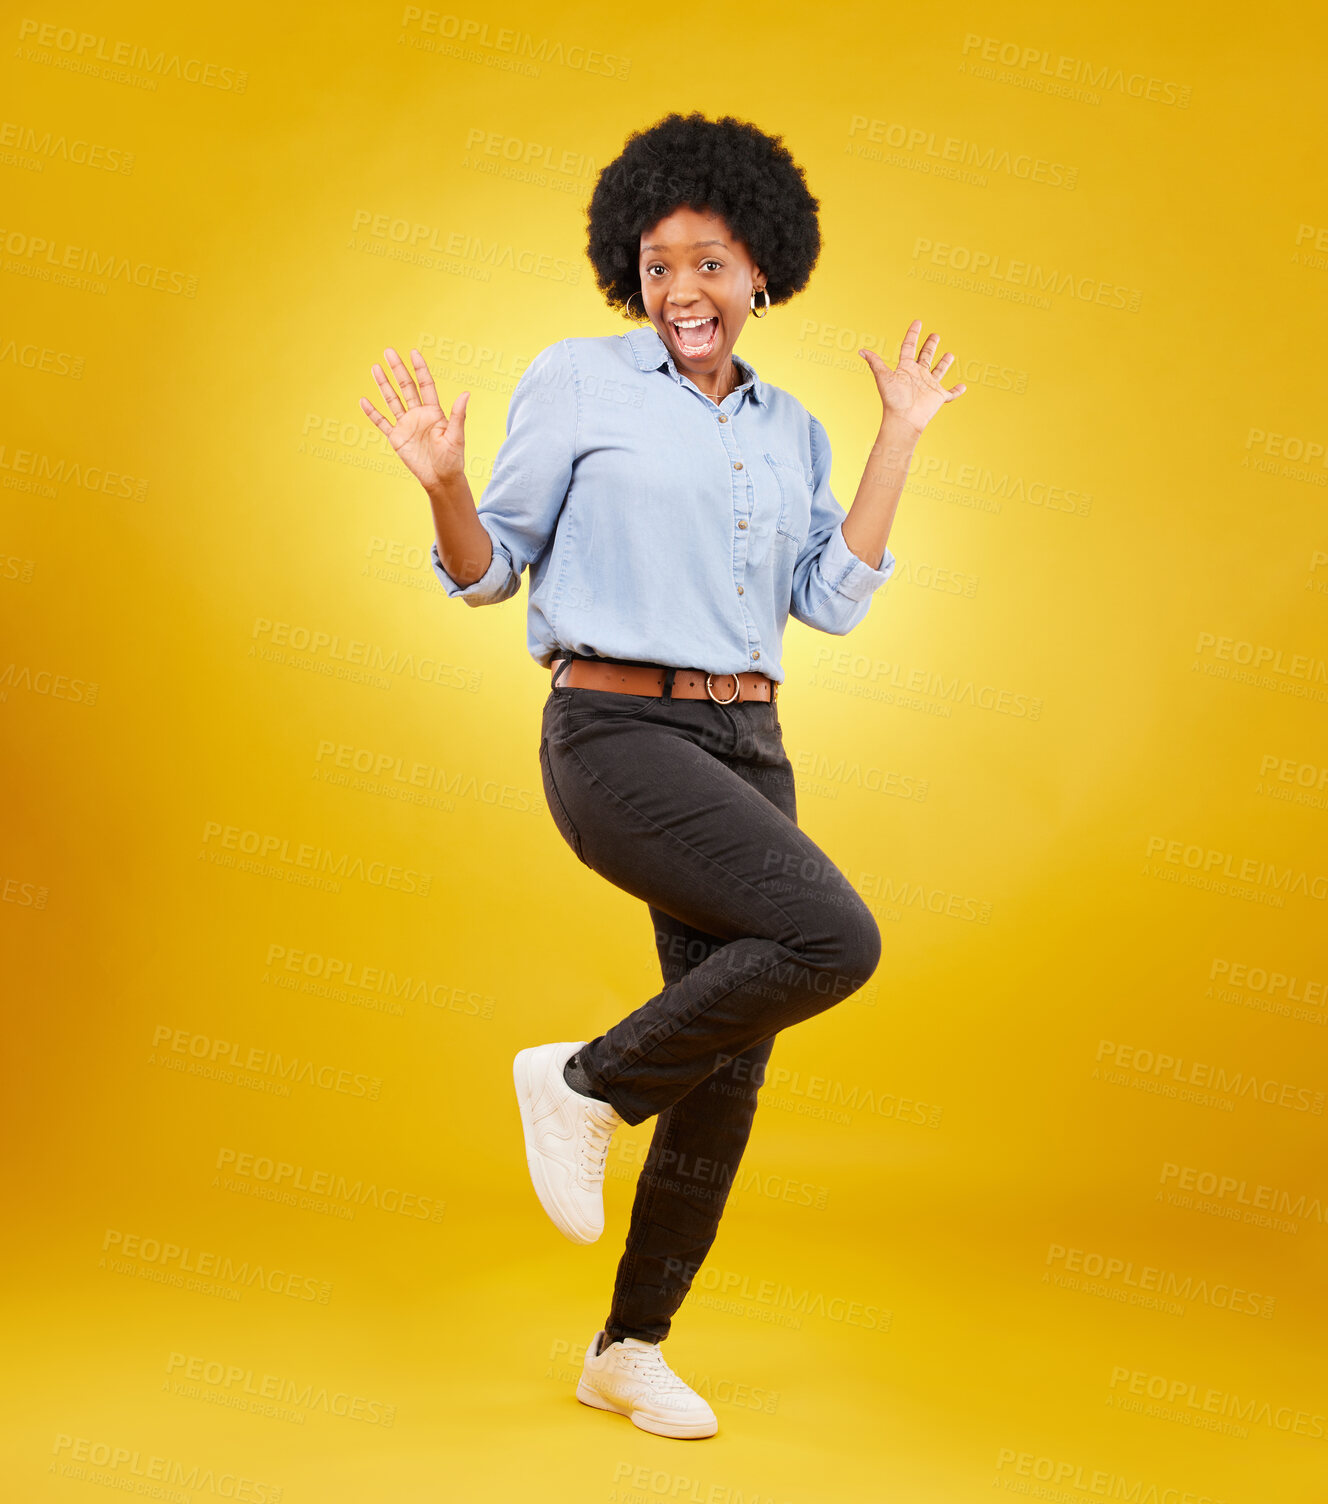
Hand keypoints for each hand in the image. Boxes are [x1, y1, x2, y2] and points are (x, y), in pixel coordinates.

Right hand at [360, 347, 467, 492]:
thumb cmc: (452, 459)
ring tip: (375, 367)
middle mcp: (419, 414)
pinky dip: (372, 413)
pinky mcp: (397, 438)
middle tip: (388, 351)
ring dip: (384, 384)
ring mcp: (406, 425)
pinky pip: (382, 423)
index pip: (425, 385)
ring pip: (392, 400)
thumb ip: (458, 415)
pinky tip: (363, 401)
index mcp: (434, 412)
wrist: (441, 479)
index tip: (413, 353)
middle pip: (406, 387)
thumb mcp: (456, 436)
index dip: (420, 369)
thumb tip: (466, 393)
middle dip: (398, 369)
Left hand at [859, 320, 966, 434]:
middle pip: (925, 356)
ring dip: (944, 364)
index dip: (913, 334)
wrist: (903, 419)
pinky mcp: (938, 396)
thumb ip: (875, 363)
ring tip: (949, 355)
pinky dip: (957, 391)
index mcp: (906, 368)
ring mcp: (929, 386)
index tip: (917, 322)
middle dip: (930, 345)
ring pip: (938, 371)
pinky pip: (950, 394)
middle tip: (935, 335)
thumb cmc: (893, 399)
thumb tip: (861, 350)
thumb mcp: (883, 377)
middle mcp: (918, 375)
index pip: (909, 347)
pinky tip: (963, 386)